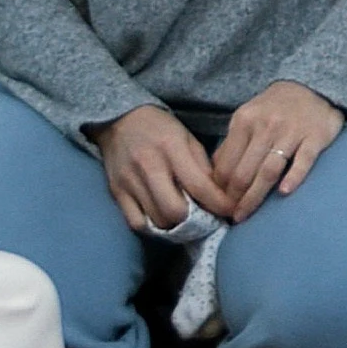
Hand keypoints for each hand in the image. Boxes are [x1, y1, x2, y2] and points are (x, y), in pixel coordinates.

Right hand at [89, 104, 230, 229]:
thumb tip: (218, 197)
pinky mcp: (116, 192)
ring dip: (175, 224)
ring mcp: (129, 181)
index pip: (199, 185)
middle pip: (175, 210)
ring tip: (184, 218)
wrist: (119, 120)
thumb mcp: (187, 138)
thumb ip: (203, 166)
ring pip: (157, 220)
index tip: (230, 211)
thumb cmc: (160, 129)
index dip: (219, 204)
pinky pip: (136, 223)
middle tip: (203, 217)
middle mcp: (148, 165)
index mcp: (171, 147)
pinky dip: (152, 226)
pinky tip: (161, 218)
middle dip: (195, 219)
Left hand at [210, 81, 344, 223]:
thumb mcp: (247, 118)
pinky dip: (293, 177)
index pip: (226, 163)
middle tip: (231, 217)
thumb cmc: (275, 108)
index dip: (219, 188)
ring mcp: (291, 132)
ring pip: (268, 170)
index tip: (218, 205)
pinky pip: (303, 160)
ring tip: (246, 215)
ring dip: (254, 196)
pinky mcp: (315, 137)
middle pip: (244, 171)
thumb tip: (213, 175)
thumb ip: (232, 144)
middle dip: (234, 198)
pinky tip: (284, 193)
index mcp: (244, 121)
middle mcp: (265, 126)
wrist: (311, 86)